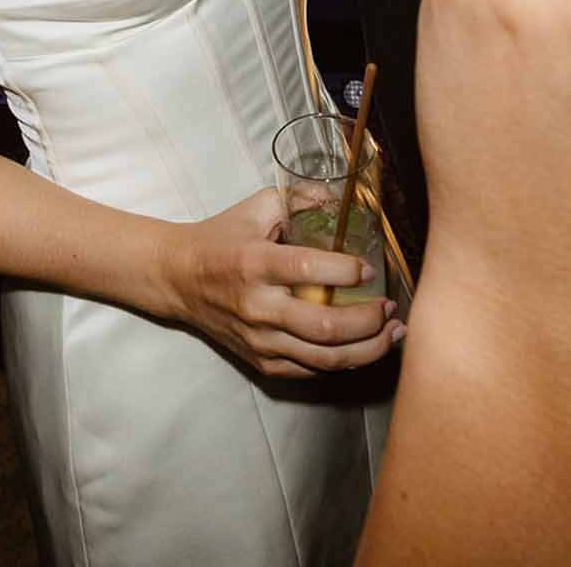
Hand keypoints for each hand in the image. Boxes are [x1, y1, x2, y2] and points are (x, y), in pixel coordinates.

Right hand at [161, 190, 401, 378]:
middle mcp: (258, 306)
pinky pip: (310, 371)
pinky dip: (342, 363)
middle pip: (324, 327)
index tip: (369, 269)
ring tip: (391, 335)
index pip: (307, 270)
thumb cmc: (222, 238)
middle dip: (368, 322)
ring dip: (367, 350)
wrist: (179, 279)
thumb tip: (342, 200)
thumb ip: (299, 199)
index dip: (346, 272)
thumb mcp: (256, 207)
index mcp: (255, 262)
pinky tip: (362, 349)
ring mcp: (259, 340)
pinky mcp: (261, 363)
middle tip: (391, 309)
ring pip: (324, 359)